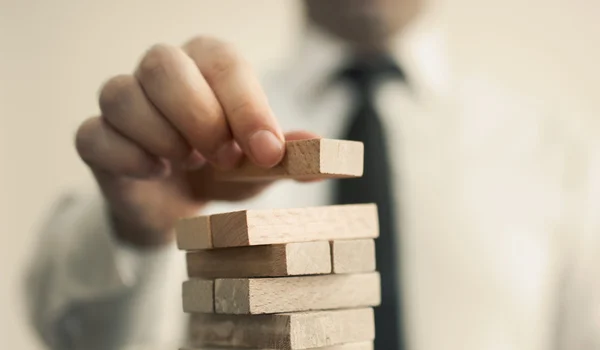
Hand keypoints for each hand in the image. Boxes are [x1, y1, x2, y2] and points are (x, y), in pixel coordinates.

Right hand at [75, 37, 313, 246]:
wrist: (178, 207)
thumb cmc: (221, 172)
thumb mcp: (261, 166)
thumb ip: (291, 156)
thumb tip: (326, 152)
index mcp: (206, 66)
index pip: (223, 62)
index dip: (246, 105)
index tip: (267, 151)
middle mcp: (161, 73)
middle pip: (162, 64)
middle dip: (199, 116)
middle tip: (223, 158)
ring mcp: (123, 102)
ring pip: (121, 94)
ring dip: (162, 137)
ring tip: (186, 163)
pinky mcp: (96, 138)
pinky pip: (93, 135)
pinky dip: (128, 158)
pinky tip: (155, 172)